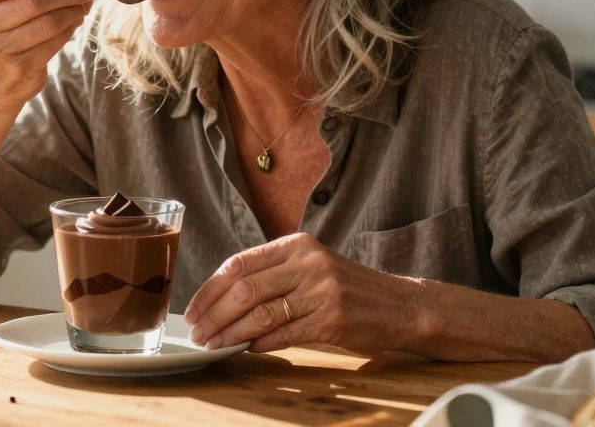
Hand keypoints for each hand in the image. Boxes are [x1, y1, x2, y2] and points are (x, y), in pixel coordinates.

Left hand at [183, 232, 421, 353]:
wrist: (400, 305)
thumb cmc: (348, 288)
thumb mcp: (311, 266)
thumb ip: (273, 274)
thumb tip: (222, 298)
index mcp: (297, 244)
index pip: (239, 264)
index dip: (210, 288)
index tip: (193, 309)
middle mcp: (308, 262)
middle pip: (245, 288)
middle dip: (214, 314)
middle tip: (197, 333)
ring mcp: (322, 290)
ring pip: (261, 313)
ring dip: (231, 333)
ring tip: (214, 345)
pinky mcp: (333, 319)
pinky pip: (285, 334)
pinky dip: (261, 344)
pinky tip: (247, 349)